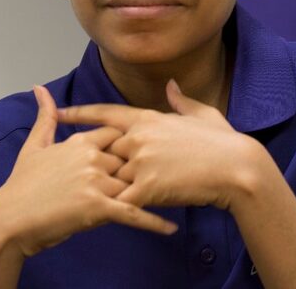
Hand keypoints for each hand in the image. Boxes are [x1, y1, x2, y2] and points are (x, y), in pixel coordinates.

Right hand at [0, 85, 177, 256]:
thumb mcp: (34, 146)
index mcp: (81, 142)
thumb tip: (41, 89)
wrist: (8, 219)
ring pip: (135, 184)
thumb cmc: (21, 185)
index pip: (118, 133)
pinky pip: (132, 213)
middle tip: (176, 170)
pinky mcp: (96, 207)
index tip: (148, 147)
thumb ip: (45, 117)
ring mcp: (95, 181)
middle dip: (149, 166)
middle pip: (132, 158)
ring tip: (181, 194)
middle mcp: (91, 157)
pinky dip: (153, 223)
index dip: (132, 142)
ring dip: (157, 191)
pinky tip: (170, 228)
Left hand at [56, 79, 263, 212]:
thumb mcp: (201, 114)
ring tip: (109, 196)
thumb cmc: (222, 141)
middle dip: (102, 163)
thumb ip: (180, 100)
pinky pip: (123, 200)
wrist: (235, 168)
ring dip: (114, 187)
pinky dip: (121, 207)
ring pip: (112, 178)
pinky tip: (122, 212)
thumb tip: (170, 85)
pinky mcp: (146, 187)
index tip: (60, 112)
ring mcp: (140, 162)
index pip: (106, 114)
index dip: (81, 114)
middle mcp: (139, 137)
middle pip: (105, 151)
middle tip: (91, 171)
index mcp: (149, 118)